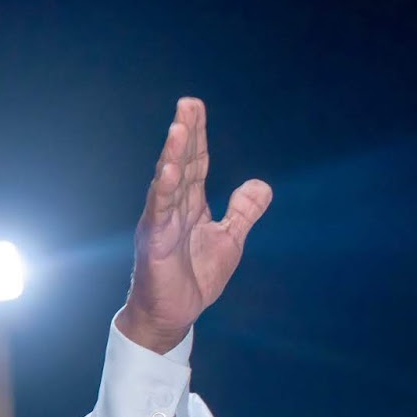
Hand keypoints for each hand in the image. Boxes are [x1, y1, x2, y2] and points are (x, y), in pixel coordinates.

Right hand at [118, 97, 272, 352]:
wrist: (173, 314)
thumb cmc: (194, 276)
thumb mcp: (229, 239)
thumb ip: (243, 211)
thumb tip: (262, 183)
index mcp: (190, 205)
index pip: (196, 163)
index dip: (198, 136)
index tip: (196, 106)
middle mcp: (173, 207)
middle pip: (180, 163)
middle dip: (185, 133)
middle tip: (188, 103)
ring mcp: (161, 223)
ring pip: (167, 182)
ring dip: (173, 155)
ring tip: (179, 128)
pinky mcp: (154, 243)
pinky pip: (159, 213)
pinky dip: (164, 192)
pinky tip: (168, 172)